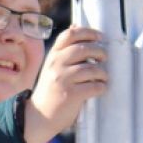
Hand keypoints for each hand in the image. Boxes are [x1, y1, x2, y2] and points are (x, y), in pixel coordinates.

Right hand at [24, 27, 106, 142]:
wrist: (37, 117)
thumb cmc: (50, 90)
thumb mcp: (53, 66)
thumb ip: (64, 50)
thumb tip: (75, 26)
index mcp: (53, 55)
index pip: (70, 35)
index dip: (88, 33)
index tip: (100, 37)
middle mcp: (57, 64)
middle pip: (84, 49)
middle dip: (100, 52)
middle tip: (104, 58)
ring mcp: (63, 79)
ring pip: (92, 69)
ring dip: (103, 73)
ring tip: (103, 78)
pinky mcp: (71, 94)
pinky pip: (95, 86)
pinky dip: (101, 87)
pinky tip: (100, 89)